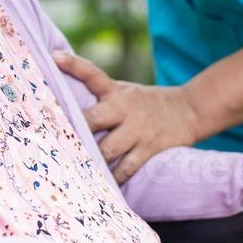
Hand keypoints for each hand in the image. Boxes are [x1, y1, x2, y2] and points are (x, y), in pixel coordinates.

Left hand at [52, 51, 203, 183]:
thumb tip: (62, 100)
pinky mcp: (150, 147)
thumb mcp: (123, 92)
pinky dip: (115, 177)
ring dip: (93, 160)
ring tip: (76, 170)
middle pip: (95, 118)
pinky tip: (103, 184)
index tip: (55, 57)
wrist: (188, 110)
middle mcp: (125, 108)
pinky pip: (127, 167)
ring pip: (109, 148)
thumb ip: (99, 95)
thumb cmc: (143, 104)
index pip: (92, 73)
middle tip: (58, 142)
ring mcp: (138, 129)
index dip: (74, 65)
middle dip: (77, 131)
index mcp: (115, 91)